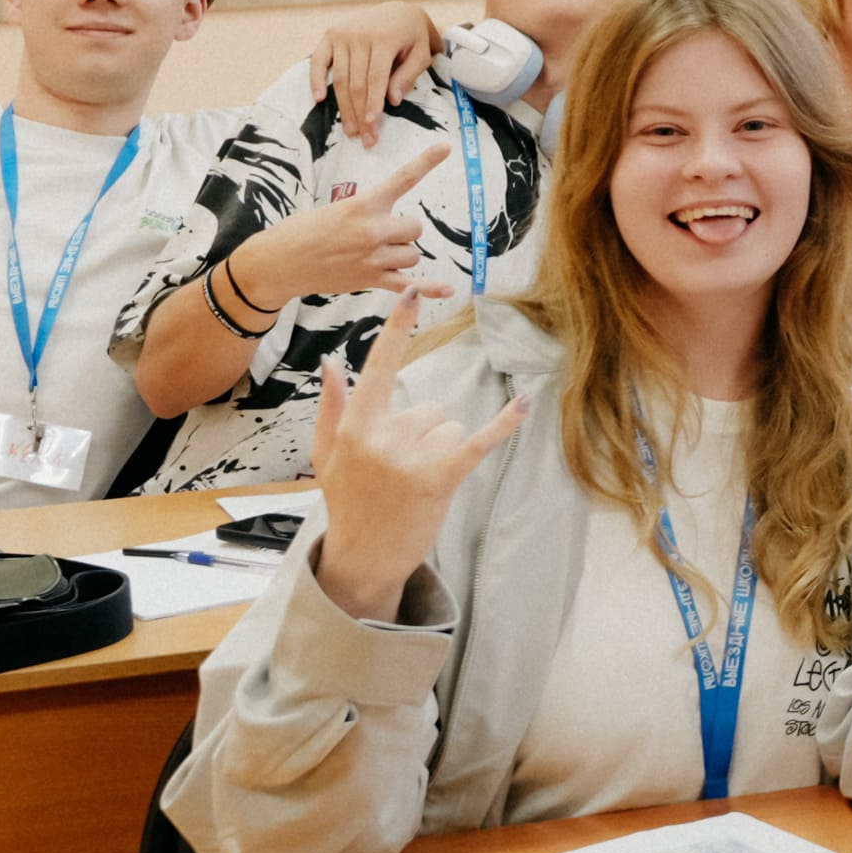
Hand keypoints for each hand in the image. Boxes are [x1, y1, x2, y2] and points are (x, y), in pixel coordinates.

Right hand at [237, 138, 452, 308]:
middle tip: (380, 235)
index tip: (446, 146)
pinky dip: (429, 288)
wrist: (280, 261)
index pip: (402, 179)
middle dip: (403, 231)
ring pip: (412, 254)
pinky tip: (449, 289)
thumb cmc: (303, 231)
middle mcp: (372, 230)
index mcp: (363, 205)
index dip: (426, 162)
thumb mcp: (336, 210)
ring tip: (373, 255)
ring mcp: (374, 258)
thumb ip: (366, 213)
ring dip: (401, 254)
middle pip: (415, 227)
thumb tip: (391, 229)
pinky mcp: (371, 280)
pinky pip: (409, 285)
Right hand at [308, 281, 525, 616]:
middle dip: (424, 435)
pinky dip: (503, 424)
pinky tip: (524, 404)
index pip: (379, 367)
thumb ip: (332, 407)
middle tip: (401, 473)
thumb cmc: (348, 503)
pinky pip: (477, 442)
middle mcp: (381, 437)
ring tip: (416, 484)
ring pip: (450, 427)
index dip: (397, 329)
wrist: (363, 559)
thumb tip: (332, 362)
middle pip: (430, 407)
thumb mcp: (327, 456)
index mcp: (355, 426)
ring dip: (442, 451)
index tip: (412, 292)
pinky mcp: (439, 479)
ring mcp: (410, 459)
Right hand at [316, 3, 449, 145]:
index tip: (372, 127)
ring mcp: (342, 34)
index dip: (373, 105)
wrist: (399, 10)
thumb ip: (408, 76)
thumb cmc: (413, 37)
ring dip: (343, 107)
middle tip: (364, 138)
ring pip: (339, 77)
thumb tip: (392, 101)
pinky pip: (318, 60)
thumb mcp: (421, 54)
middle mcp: (360, 35)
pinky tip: (319, 99)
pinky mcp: (330, 35)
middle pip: (356, 83)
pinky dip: (315, 79)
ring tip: (349, 129)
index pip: (376, 79)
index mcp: (384, 39)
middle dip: (360, 113)